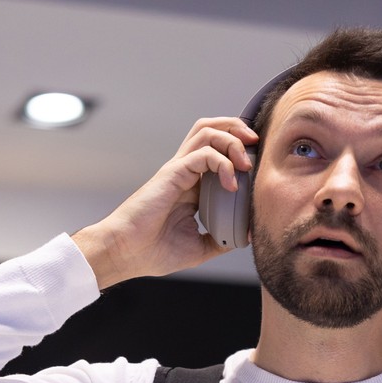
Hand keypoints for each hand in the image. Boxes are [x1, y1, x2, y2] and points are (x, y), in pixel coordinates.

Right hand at [73, 118, 256, 288]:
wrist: (125, 254)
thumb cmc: (152, 252)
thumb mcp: (198, 248)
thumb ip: (221, 239)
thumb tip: (246, 236)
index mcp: (190, 184)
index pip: (217, 149)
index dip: (239, 149)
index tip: (256, 168)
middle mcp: (184, 171)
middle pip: (211, 128)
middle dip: (238, 128)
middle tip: (255, 145)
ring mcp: (177, 169)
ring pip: (207, 131)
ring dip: (233, 140)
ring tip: (246, 162)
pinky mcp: (172, 173)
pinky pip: (203, 153)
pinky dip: (223, 163)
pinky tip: (231, 185)